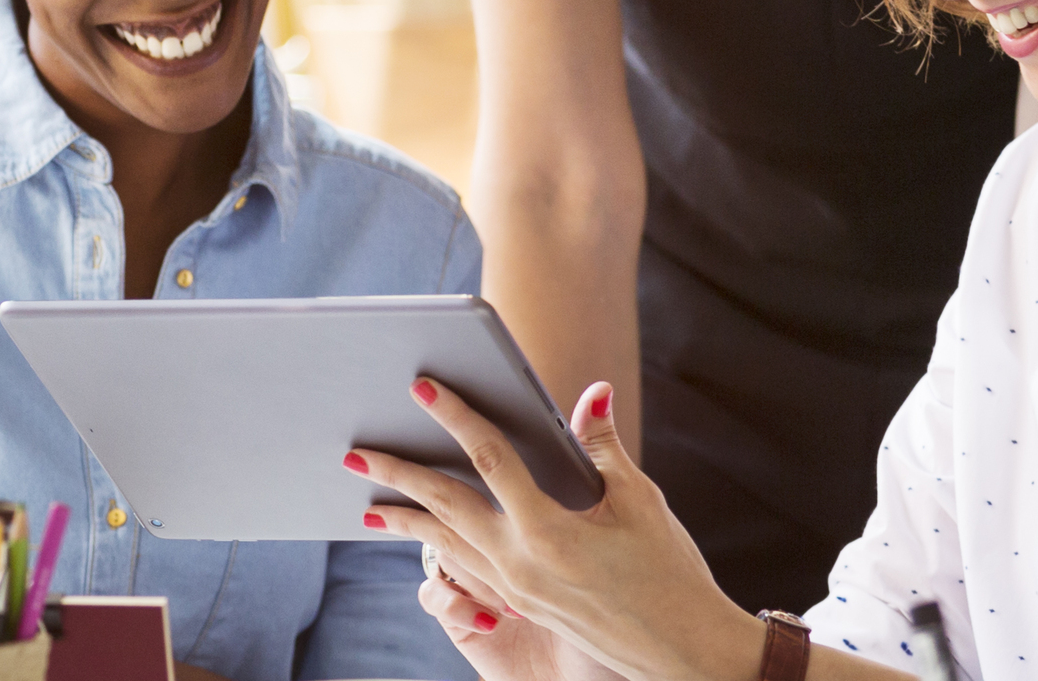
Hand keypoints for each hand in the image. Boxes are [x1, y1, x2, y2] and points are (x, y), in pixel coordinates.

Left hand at [353, 379, 760, 680]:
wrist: (681, 649)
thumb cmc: (668, 573)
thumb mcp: (640, 503)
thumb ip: (602, 447)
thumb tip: (592, 392)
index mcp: (550, 532)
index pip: (490, 459)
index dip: (456, 417)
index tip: (422, 388)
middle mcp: (520, 564)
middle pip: (445, 508)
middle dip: (397, 476)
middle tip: (355, 453)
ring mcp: (515, 590)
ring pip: (446, 546)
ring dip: (406, 520)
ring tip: (371, 502)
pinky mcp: (520, 604)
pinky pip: (465, 569)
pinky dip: (438, 548)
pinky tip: (423, 536)